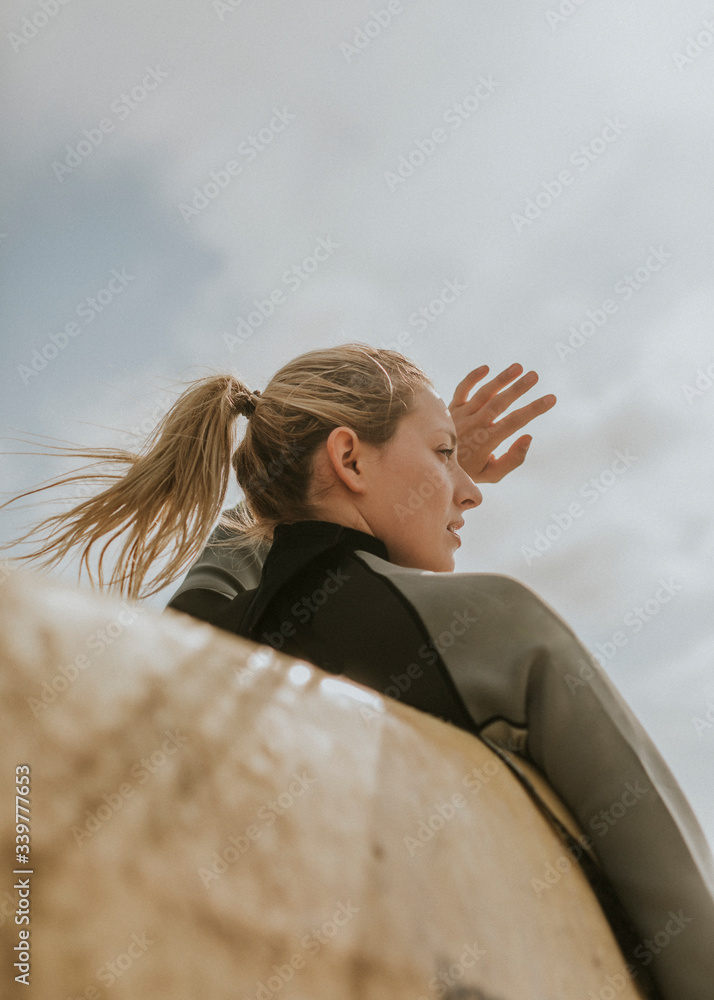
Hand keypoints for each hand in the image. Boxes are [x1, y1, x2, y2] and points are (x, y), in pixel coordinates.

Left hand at [448, 363, 556, 482]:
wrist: (435, 467)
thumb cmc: (469, 471)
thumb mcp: (492, 473)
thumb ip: (513, 459)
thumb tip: (528, 436)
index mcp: (485, 442)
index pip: (514, 422)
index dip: (534, 409)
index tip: (551, 398)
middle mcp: (472, 425)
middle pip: (499, 403)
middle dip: (518, 389)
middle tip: (535, 376)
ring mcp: (460, 415)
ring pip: (483, 393)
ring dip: (501, 379)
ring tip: (519, 367)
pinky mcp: (450, 408)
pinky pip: (461, 389)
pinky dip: (472, 378)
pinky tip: (487, 368)